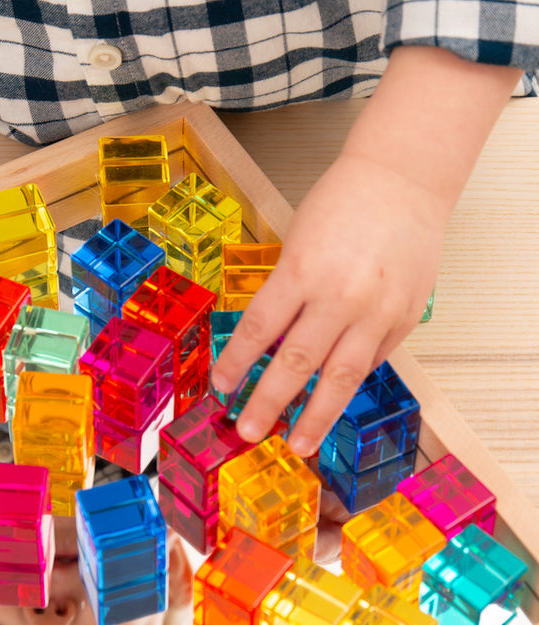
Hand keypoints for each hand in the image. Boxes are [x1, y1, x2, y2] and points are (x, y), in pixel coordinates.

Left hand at [210, 151, 446, 456]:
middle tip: (249, 432)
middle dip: (269, 403)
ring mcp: (376, 311)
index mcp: (300, 271)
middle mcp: (339, 296)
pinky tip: (332, 402)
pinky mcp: (404, 319)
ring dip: (316, 416)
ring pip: (341, 378)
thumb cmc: (341, 204)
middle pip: (296, 363)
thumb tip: (265, 347)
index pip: (257, 331)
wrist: (404, 180)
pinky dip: (349, 385)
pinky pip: (371, 362)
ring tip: (299, 444)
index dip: (235, 365)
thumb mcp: (296, 243)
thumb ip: (284, 294)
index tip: (220, 388)